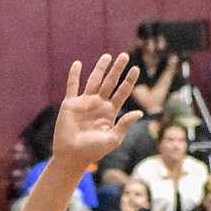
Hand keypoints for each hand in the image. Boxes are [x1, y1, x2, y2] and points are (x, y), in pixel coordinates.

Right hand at [50, 55, 142, 170]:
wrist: (72, 155)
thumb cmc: (93, 151)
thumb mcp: (113, 139)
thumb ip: (125, 125)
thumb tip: (140, 112)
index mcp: (110, 113)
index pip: (122, 93)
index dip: (129, 81)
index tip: (136, 69)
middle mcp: (98, 105)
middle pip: (110, 82)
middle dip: (117, 69)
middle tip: (125, 56)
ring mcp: (84, 103)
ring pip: (94, 80)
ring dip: (100, 68)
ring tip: (107, 56)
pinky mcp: (70, 104)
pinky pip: (72, 86)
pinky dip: (74, 75)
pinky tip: (77, 64)